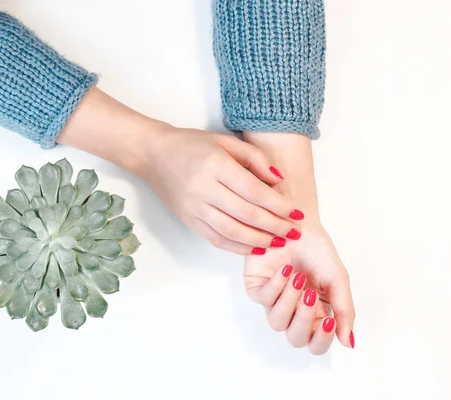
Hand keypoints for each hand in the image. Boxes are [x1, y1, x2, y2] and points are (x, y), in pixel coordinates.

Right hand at [139, 125, 304, 253]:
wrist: (154, 154)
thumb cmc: (192, 144)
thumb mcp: (225, 141)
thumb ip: (255, 159)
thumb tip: (279, 181)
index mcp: (215, 165)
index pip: (254, 191)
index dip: (278, 205)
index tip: (296, 212)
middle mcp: (204, 189)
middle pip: (247, 214)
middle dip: (275, 226)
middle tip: (294, 232)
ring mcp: (194, 208)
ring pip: (232, 232)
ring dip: (259, 241)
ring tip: (278, 242)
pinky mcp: (188, 220)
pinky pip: (216, 239)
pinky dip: (238, 247)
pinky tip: (255, 247)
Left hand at [241, 131, 354, 353]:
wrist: (298, 224)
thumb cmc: (318, 249)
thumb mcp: (338, 279)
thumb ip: (345, 311)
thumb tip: (350, 343)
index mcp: (317, 312)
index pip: (317, 344)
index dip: (322, 340)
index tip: (329, 321)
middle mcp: (294, 311)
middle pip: (295, 338)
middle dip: (304, 319)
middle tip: (310, 295)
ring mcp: (274, 301)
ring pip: (277, 322)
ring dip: (290, 300)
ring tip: (298, 277)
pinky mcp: (256, 288)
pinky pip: (263, 299)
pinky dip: (276, 285)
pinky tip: (285, 269)